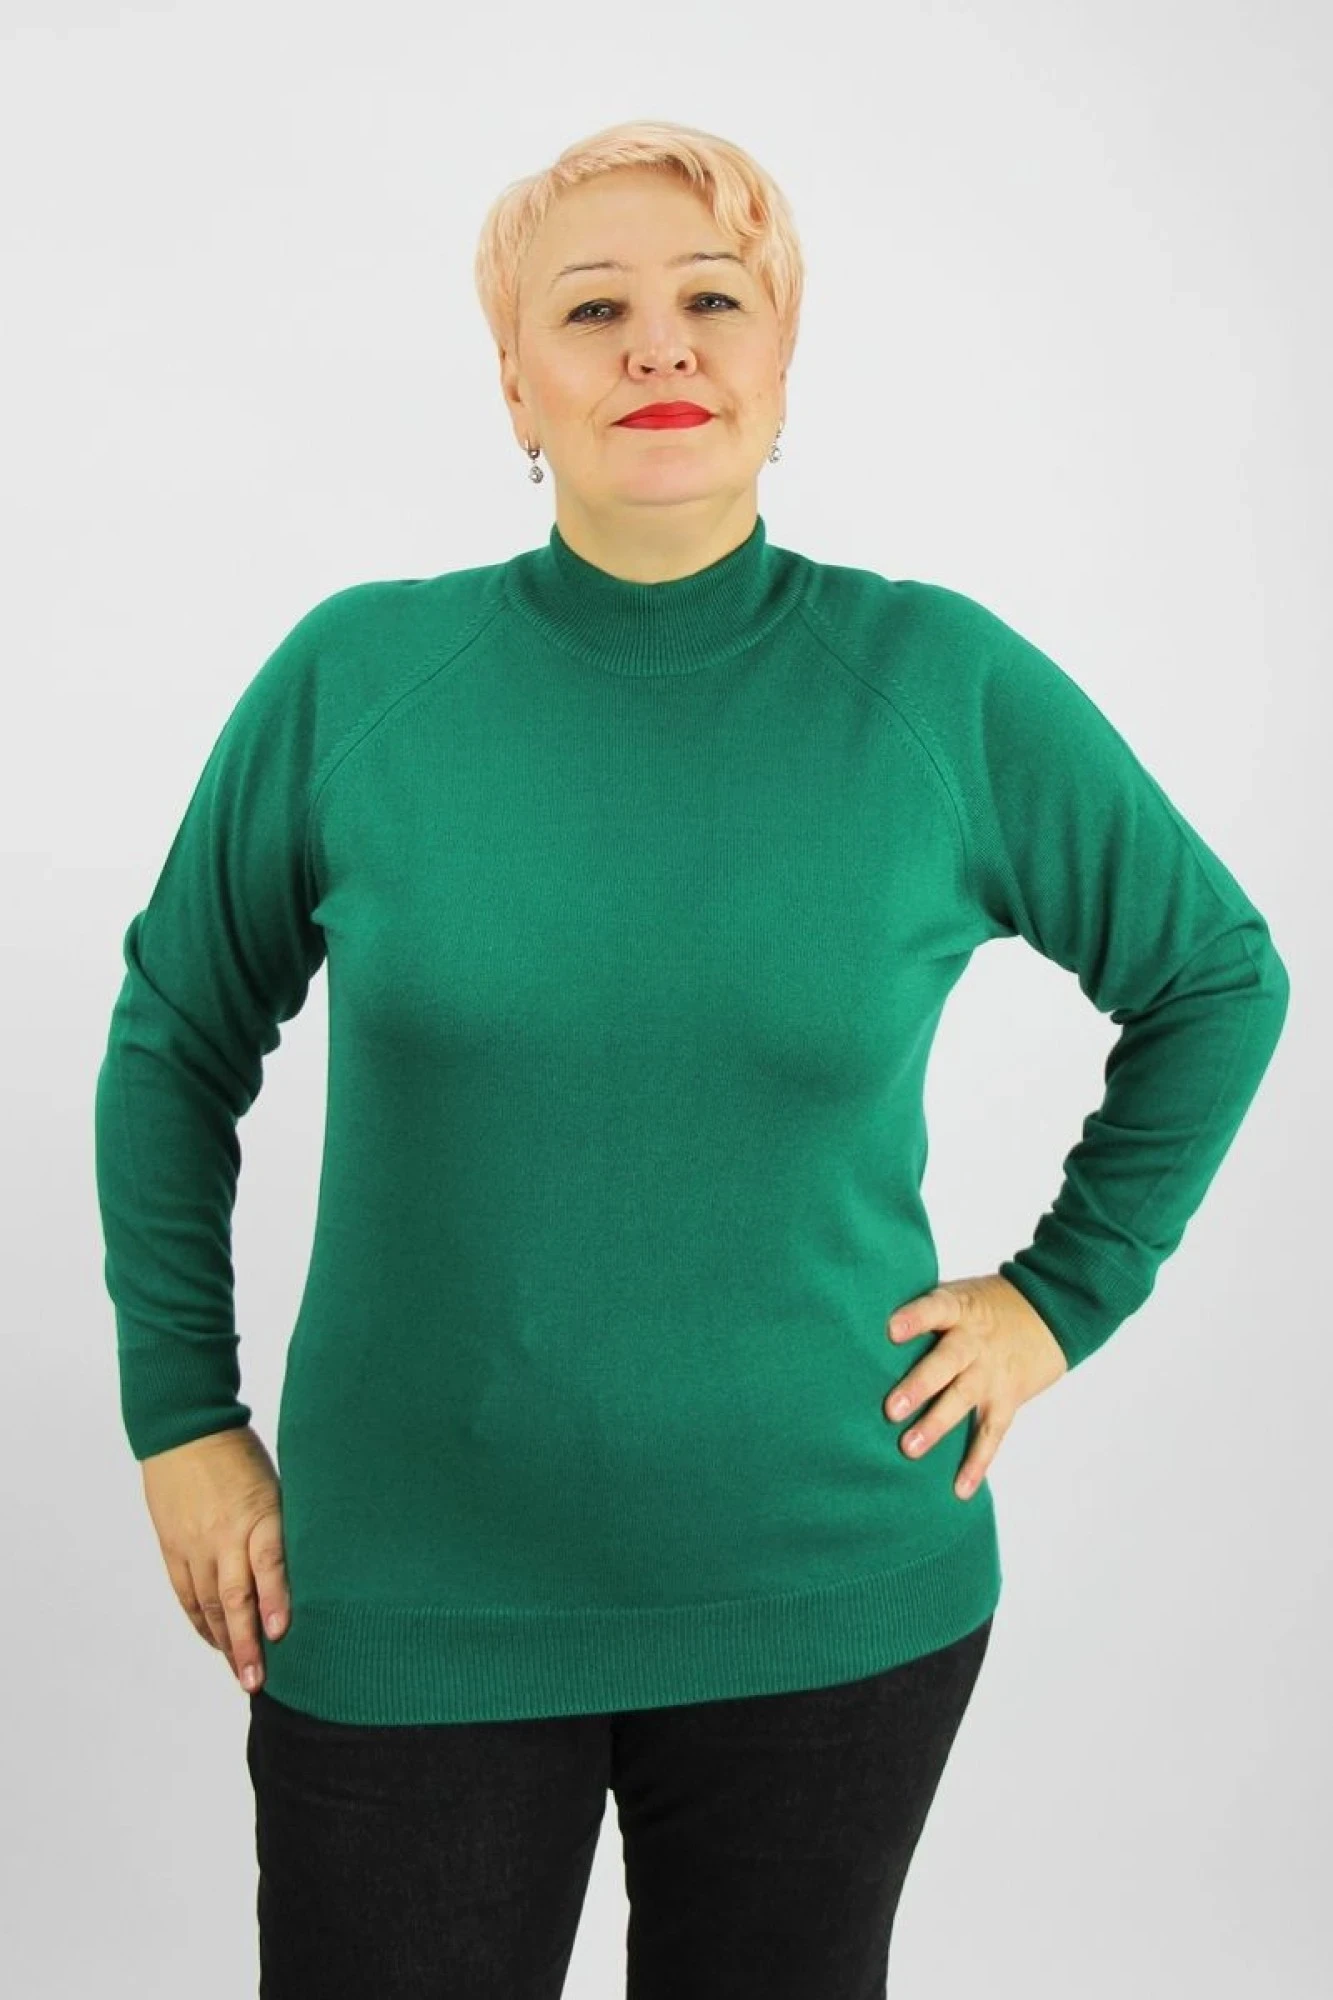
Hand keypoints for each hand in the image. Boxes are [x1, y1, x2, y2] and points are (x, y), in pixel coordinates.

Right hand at [139, 1424, 289, 1693]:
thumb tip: (315, 1569)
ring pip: (209, 1603)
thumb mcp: (276, 1484)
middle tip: (258, 1680)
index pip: (268, 1560)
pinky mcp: (173, 1547)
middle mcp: (223, 1533)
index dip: (275, 1597)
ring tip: (241, 1674)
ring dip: (225, 1642)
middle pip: (234, 1595)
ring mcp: (194, 1543)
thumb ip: (286, 1526)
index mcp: (258, 1512)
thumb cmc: (243, 1455)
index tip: (281, 1631)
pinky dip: (202, 1622)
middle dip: (246, 1641)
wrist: (185, 1429)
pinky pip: (186, 1593)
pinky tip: (216, 1642)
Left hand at [883, 1273, 1068, 1498]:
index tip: (891, 1330)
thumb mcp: (958, 1293)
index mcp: (959, 1309)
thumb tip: (864, 1324)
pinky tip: (960, 1489)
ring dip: (937, 1425)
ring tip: (910, 1448)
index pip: (936, 1309)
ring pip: (964, 1399)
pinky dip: (977, 1462)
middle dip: (920, 1385)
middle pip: (947, 1362)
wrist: (1050, 1310)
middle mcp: (975, 1342)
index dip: (915, 1318)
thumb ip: (924, 1312)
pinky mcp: (1008, 1398)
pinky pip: (992, 1433)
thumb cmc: (985, 1304)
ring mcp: (992, 1372)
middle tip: (892, 1409)